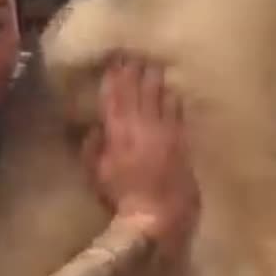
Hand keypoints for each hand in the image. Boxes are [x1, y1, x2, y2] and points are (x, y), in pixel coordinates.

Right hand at [81, 55, 199, 245]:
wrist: (158, 218)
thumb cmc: (123, 200)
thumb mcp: (96, 175)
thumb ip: (92, 149)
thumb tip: (94, 128)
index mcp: (118, 133)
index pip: (114, 97)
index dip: (114, 78)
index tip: (114, 62)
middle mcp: (142, 126)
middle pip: (139, 92)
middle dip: (136, 73)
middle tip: (135, 57)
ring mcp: (166, 133)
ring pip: (160, 98)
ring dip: (156, 81)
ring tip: (154, 67)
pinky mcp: (183, 143)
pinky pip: (178, 114)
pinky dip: (174, 101)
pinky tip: (173, 92)